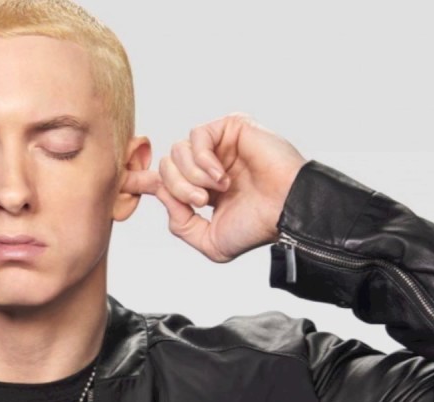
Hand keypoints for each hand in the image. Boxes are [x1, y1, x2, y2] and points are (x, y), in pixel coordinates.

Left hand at [125, 112, 306, 262]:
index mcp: (203, 188)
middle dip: (177, 188)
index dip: (149, 185)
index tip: (146, 192)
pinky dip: (203, 159)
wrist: (287, 212)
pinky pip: (197, 137)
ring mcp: (220, 145)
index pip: (164, 180)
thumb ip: (180, 225)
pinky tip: (221, 175)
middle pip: (166, 166)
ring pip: (177, 151)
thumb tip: (162, 198)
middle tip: (202, 202)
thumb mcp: (210, 242)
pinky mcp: (231, 127)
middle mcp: (209, 164)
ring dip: (192, 176)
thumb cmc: (257, 227)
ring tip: (218, 190)